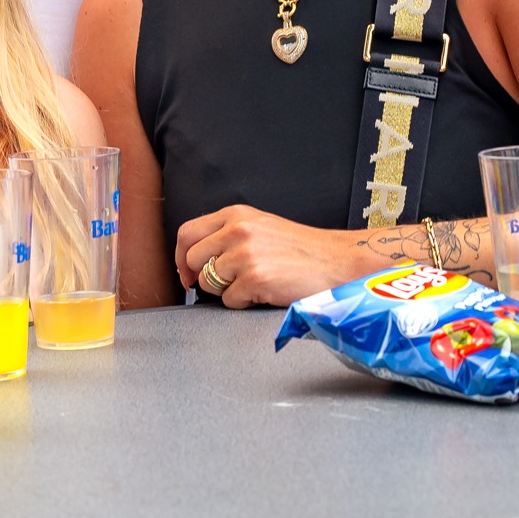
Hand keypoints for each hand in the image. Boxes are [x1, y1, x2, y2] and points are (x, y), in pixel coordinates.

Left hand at [172, 206, 358, 308]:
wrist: (337, 261)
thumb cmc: (302, 249)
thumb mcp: (261, 226)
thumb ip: (228, 234)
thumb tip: (197, 258)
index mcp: (236, 215)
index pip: (187, 233)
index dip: (181, 257)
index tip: (187, 272)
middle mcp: (237, 230)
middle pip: (192, 259)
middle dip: (202, 277)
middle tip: (223, 284)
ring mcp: (245, 254)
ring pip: (208, 283)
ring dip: (226, 290)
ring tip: (253, 285)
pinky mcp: (255, 279)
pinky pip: (229, 300)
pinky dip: (243, 303)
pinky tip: (264, 292)